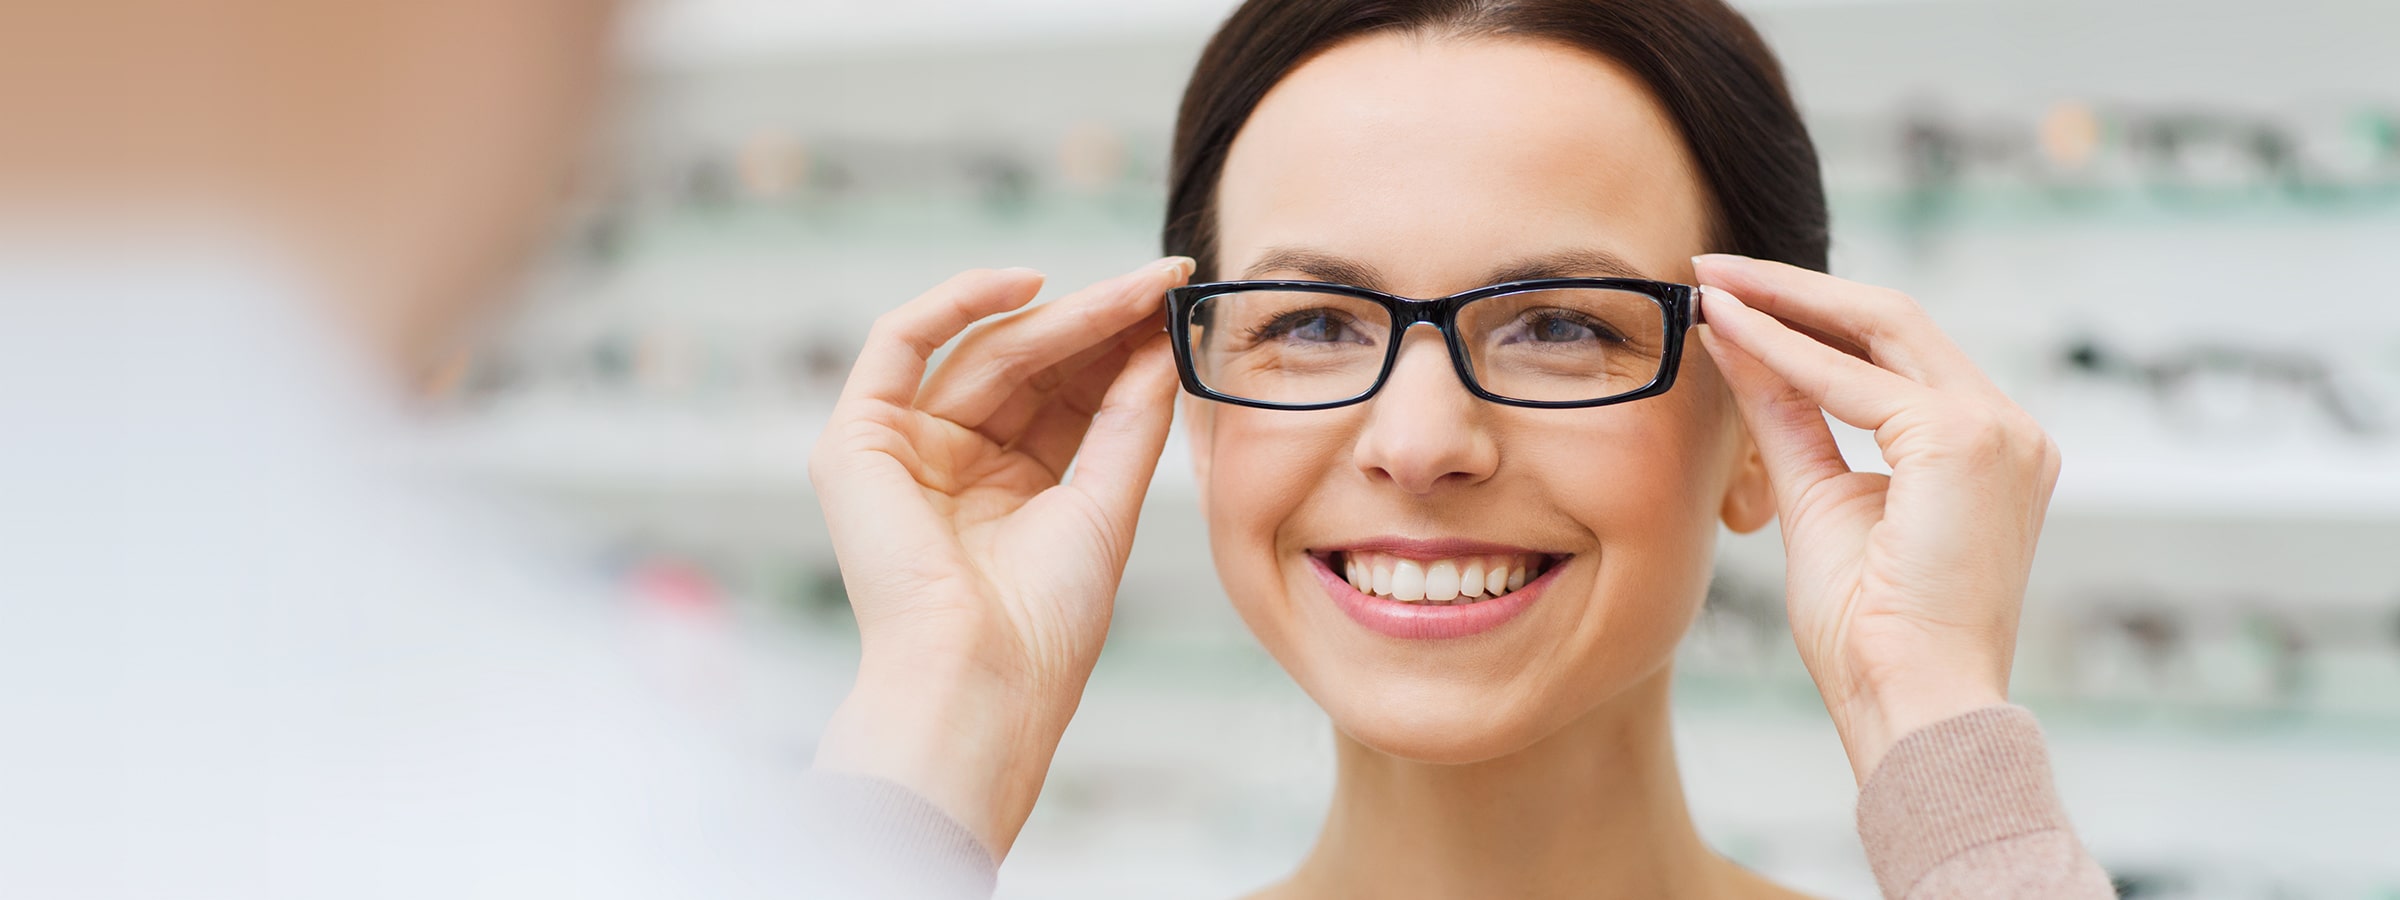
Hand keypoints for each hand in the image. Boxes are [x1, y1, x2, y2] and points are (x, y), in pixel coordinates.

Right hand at [808, 257, 1193, 855]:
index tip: (1178, 306)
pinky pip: (898, 342)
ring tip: (1131, 292)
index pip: (1069, 394)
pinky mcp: (857, 440)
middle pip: (1031, 365)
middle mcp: (953, 461)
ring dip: (1061, 314)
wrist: (983, 677)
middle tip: (1164, 282)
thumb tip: (1160, 343)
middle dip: (1100, 321)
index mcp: (1009, 486)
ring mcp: (903, 447)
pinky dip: (957, 303)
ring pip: (983, 349)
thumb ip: (1130, 419)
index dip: (1121, 348)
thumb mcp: (1106, 504)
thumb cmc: (1043, 625)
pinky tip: (1029, 283)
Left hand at [1692, 254, 2060, 782]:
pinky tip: (1730, 329)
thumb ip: (1788, 420)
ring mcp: (2000, 431)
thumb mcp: (1819, 501)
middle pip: (1894, 321)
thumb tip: (1738, 343)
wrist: (1912, 704)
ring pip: (1881, 328)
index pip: (1895, 352)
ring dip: (1787, 301)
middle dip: (1796, 288)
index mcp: (1987, 447)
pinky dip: (1786, 350)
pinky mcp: (1968, 442)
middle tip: (1712, 267)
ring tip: (1712, 281)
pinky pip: (1856, 381)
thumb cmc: (1870, 634)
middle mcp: (2010, 430)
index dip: (1810, 316)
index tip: (1732, 297)